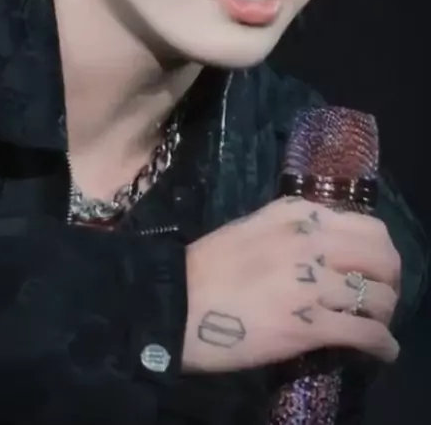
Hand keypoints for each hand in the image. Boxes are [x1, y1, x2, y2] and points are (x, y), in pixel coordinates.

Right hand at [183, 197, 400, 371]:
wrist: (174, 303)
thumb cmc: (207, 266)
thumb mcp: (255, 228)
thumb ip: (295, 231)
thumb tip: (330, 248)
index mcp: (299, 214)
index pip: (369, 226)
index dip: (381, 252)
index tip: (374, 269)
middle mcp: (313, 240)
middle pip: (383, 258)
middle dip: (390, 281)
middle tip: (380, 298)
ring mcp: (313, 282)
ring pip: (379, 297)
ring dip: (384, 314)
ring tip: (375, 325)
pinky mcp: (310, 325)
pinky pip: (367, 333)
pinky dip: (382, 345)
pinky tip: (382, 351)